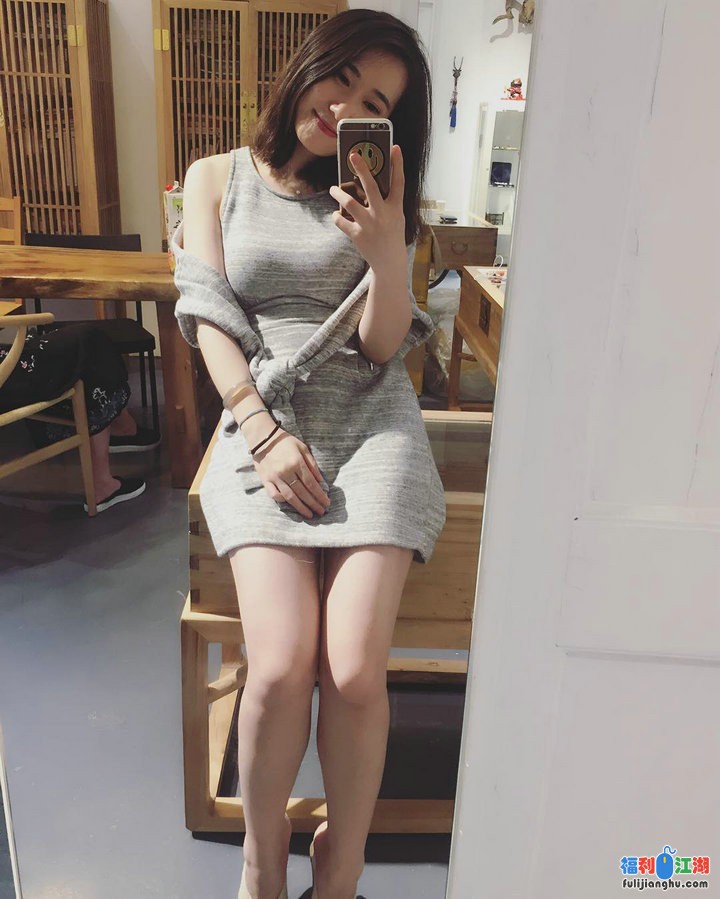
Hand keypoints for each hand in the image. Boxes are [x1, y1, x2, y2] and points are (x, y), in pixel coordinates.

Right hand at [252, 430, 330, 518]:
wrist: (262, 437)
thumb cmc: (285, 442)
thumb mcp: (302, 448)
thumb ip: (312, 464)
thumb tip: (321, 481)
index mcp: (296, 463)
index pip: (311, 484)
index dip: (320, 495)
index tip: (327, 503)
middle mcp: (286, 471)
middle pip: (303, 492)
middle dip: (314, 503)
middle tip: (322, 512)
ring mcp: (275, 477)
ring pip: (290, 497)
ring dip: (301, 507)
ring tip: (310, 514)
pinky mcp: (265, 480)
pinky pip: (274, 495)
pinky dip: (283, 500)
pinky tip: (291, 504)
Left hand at [329, 144, 406, 272]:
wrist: (389, 262)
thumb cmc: (391, 235)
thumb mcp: (395, 217)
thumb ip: (385, 201)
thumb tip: (367, 183)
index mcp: (395, 208)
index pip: (398, 182)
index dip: (397, 164)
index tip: (395, 147)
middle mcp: (382, 214)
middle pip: (371, 186)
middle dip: (362, 169)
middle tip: (353, 155)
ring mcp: (369, 225)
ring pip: (349, 202)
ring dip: (338, 193)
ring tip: (333, 189)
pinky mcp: (357, 235)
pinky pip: (341, 221)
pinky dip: (336, 217)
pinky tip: (335, 214)